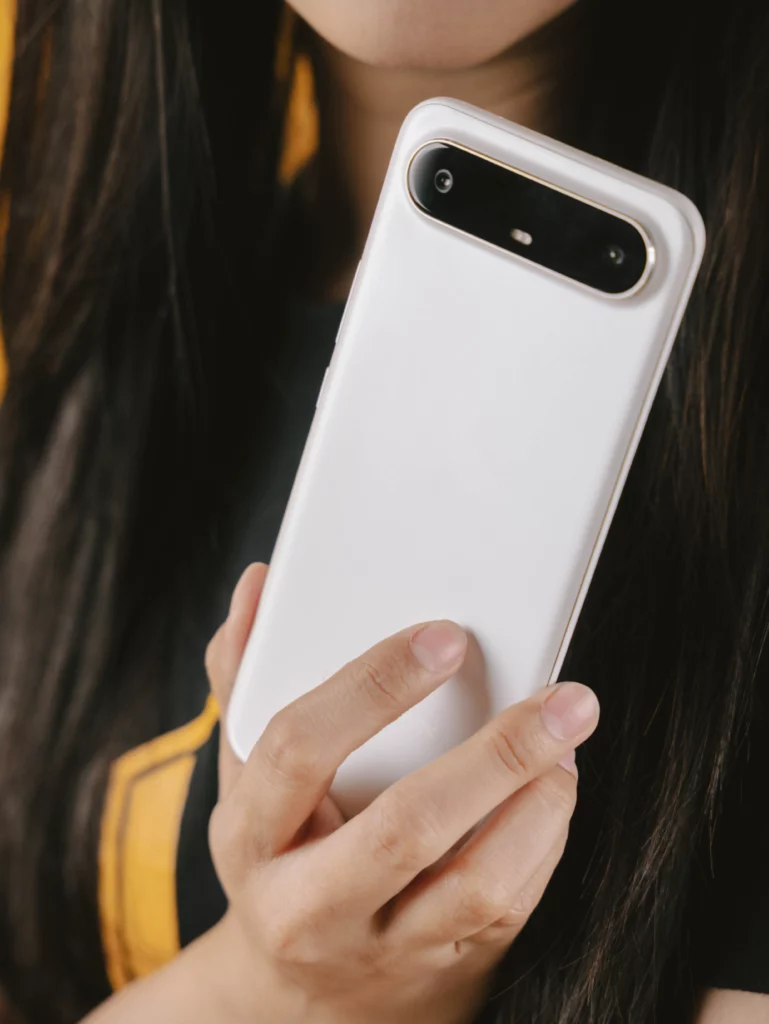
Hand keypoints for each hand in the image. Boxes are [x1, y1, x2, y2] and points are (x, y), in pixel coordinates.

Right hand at [204, 563, 599, 1023]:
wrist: (301, 992)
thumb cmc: (279, 850)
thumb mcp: (242, 772)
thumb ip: (244, 674)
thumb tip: (262, 584)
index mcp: (250, 835)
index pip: (300, 748)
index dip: (374, 686)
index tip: (446, 637)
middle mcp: (307, 903)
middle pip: (406, 828)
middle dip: (496, 756)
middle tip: (564, 700)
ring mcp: (378, 946)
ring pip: (475, 886)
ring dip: (539, 805)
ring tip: (567, 744)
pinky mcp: (439, 968)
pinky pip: (505, 909)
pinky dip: (544, 842)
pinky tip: (552, 791)